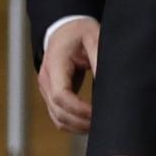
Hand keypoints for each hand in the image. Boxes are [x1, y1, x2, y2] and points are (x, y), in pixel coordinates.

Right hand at [39, 18, 99, 132]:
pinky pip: (58, 116)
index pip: (60, 95)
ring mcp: (46, 89)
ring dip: (77, 126)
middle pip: (58, 111)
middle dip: (80, 121)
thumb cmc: (79, 31)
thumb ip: (99, 59)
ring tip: (99, 126)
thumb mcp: (94, 38)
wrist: (65, 28)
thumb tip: (109, 82)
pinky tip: (89, 124)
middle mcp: (46, 80)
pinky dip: (72, 123)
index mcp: (55, 65)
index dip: (79, 108)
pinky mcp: (52, 94)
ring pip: (57, 117)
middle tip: (104, 123)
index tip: (98, 112)